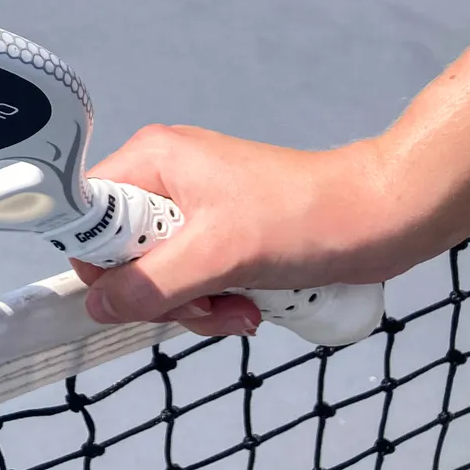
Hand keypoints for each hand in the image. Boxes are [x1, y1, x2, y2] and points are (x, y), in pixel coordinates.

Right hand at [70, 124, 421, 337]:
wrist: (383, 216)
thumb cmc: (305, 218)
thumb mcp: (218, 255)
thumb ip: (150, 284)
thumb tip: (97, 306)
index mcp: (151, 159)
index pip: (86, 216)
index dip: (102, 261)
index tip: (141, 290)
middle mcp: (163, 177)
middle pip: (122, 253)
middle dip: (163, 293)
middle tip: (207, 304)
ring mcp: (192, 205)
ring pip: (158, 273)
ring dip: (194, 305)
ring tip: (240, 309)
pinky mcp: (219, 230)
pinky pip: (189, 275)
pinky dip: (213, 299)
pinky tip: (248, 306)